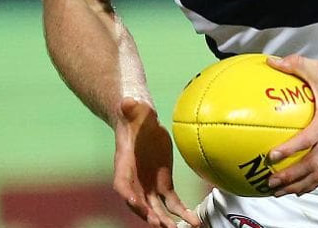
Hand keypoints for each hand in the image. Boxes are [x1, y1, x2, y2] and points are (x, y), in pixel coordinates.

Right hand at [113, 97, 200, 226]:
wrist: (142, 124)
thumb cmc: (136, 116)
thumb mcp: (134, 110)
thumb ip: (131, 108)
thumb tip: (127, 101)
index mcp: (124, 165)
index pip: (122, 184)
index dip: (128, 194)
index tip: (135, 202)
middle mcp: (135, 181)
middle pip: (140, 204)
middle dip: (149, 215)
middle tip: (160, 224)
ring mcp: (149, 186)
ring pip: (156, 209)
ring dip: (166, 221)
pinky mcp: (164, 186)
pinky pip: (173, 204)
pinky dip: (182, 213)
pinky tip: (195, 221)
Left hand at [265, 55, 317, 196]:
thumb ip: (294, 65)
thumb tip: (271, 62)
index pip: (308, 139)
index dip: (290, 150)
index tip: (272, 156)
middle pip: (314, 164)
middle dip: (291, 177)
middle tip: (271, 181)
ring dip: (301, 185)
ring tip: (281, 191)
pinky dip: (315, 182)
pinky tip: (301, 186)